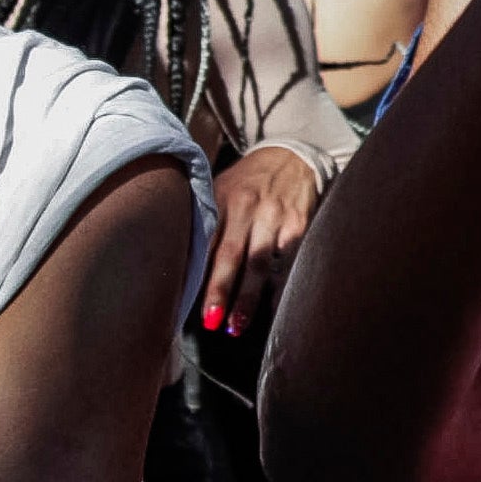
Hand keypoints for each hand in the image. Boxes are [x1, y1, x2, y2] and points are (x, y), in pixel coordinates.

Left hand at [201, 145, 321, 336]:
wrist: (291, 156)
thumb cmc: (248, 182)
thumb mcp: (221, 189)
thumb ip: (206, 221)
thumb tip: (184, 266)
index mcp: (221, 199)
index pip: (204, 240)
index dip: (195, 272)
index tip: (181, 299)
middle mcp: (247, 207)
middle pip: (230, 254)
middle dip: (219, 290)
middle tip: (210, 321)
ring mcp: (274, 216)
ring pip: (259, 263)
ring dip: (247, 297)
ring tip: (236, 325)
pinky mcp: (299, 224)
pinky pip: (288, 263)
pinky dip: (279, 288)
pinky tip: (272, 308)